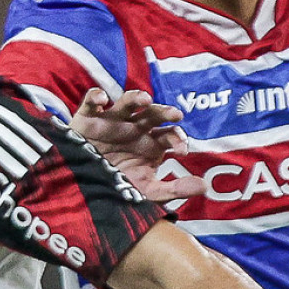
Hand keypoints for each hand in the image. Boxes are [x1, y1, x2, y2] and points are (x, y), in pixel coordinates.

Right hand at [70, 86, 196, 203]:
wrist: (84, 188)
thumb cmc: (119, 186)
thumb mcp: (147, 190)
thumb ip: (175, 189)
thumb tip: (204, 187)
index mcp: (151, 143)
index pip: (171, 133)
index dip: (179, 138)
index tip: (182, 150)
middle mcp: (135, 128)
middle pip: (154, 114)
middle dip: (165, 111)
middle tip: (176, 114)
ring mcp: (113, 121)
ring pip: (127, 102)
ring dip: (136, 98)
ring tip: (144, 99)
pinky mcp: (89, 118)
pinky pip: (92, 102)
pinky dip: (96, 97)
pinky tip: (102, 99)